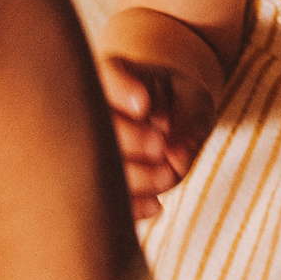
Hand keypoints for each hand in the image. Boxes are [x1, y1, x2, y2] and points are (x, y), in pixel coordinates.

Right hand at [99, 55, 217, 220]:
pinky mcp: (93, 184)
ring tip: (167, 175)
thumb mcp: (194, 99)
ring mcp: (86, 148)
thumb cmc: (180, 103)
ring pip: (92, 163)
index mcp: (113, 76)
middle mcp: (90, 109)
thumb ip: (190, 119)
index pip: (106, 73)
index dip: (119, 89)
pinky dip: (129, 207)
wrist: (169, 126)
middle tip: (160, 147)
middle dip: (128, 139)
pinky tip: (155, 205)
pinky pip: (100, 202)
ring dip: (132, 177)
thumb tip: (174, 156)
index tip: (143, 105)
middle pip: (93, 121)